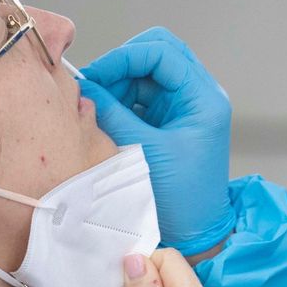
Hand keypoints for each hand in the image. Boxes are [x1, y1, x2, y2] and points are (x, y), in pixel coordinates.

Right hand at [81, 28, 233, 254]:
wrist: (197, 234)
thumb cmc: (181, 199)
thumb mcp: (143, 150)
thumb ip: (113, 112)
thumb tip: (83, 85)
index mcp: (203, 98)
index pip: (161, 52)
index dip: (124, 57)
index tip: (95, 77)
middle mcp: (198, 96)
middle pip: (156, 54)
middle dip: (121, 66)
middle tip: (95, 88)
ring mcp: (184, 108)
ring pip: (145, 74)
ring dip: (118, 84)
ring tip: (96, 107)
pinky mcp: (170, 121)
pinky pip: (142, 96)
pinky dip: (121, 101)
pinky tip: (104, 116)